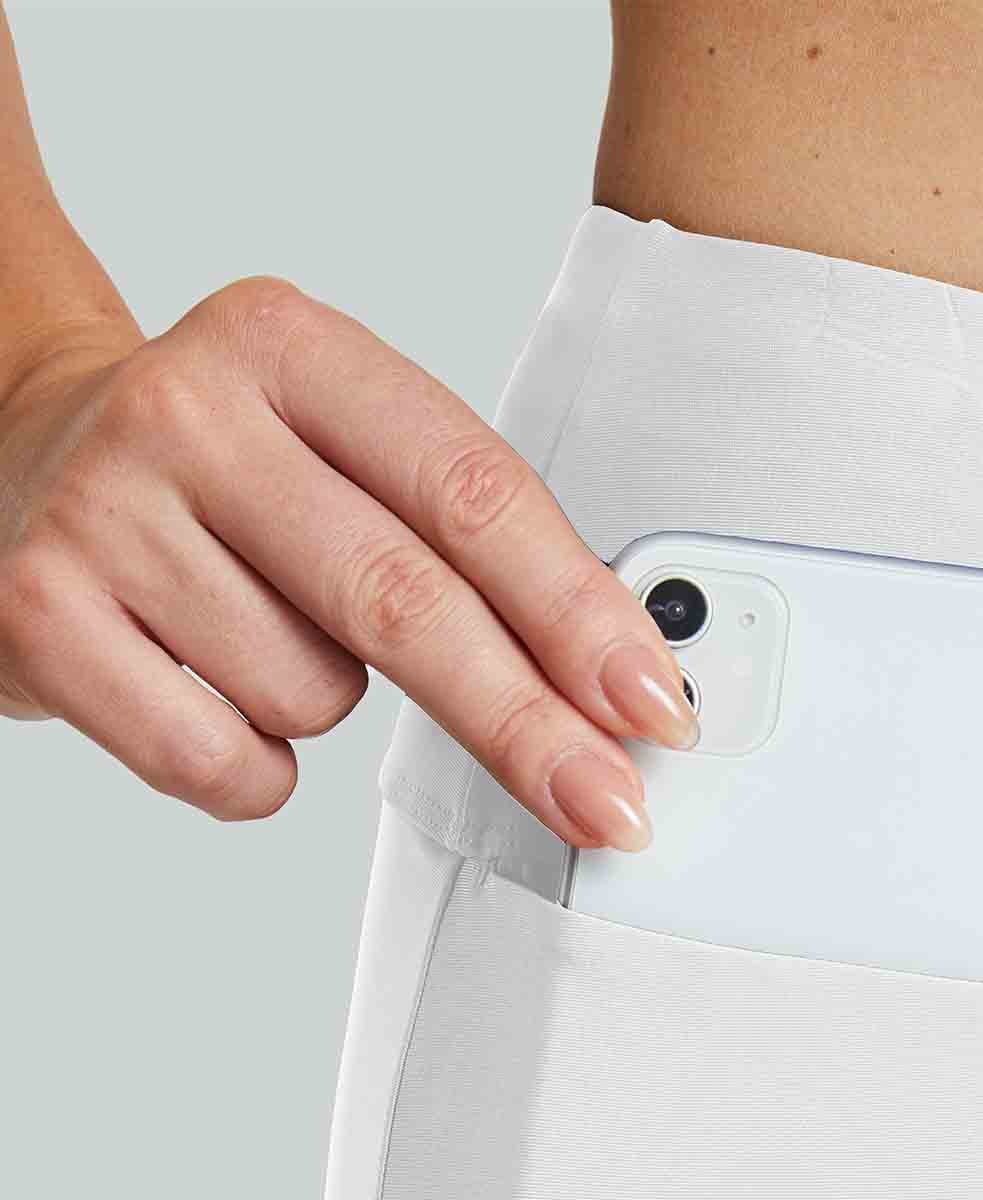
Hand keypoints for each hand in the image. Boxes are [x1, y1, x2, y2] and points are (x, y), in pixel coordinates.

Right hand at [0, 279, 698, 845]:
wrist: (15, 458)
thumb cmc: (220, 475)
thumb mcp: (334, 445)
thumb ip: (462, 537)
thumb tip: (612, 685)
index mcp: (288, 344)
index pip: (470, 491)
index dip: (576, 611)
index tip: (651, 703)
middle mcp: (188, 409)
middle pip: (404, 601)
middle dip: (524, 723)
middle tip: (607, 805)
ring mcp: (104, 512)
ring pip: (313, 693)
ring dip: (322, 702)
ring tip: (248, 632)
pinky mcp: (40, 616)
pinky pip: (223, 761)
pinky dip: (252, 767)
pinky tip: (203, 693)